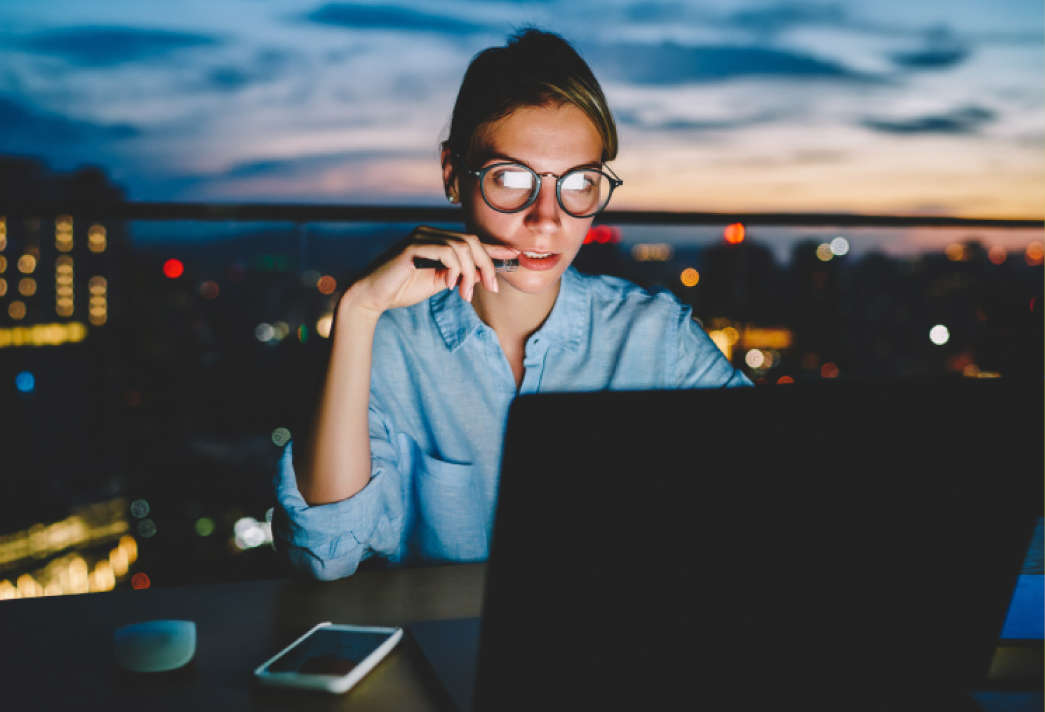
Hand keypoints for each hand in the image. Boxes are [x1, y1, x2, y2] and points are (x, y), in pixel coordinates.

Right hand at [344, 226, 520, 314]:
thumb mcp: (437, 283)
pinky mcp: (413, 246)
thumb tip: (479, 274)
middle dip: (486, 265)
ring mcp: (421, 237)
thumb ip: (457, 275)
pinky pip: (447, 252)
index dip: (494, 248)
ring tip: (465, 293)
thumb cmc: (401, 289)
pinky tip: (450, 286)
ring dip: (470, 273)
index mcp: (436, 240)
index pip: (470, 240)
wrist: (372, 296)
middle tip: (490, 287)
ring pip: (462, 246)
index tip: (515, 255)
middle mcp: (429, 233)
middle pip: (471, 241)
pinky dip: (455, 270)